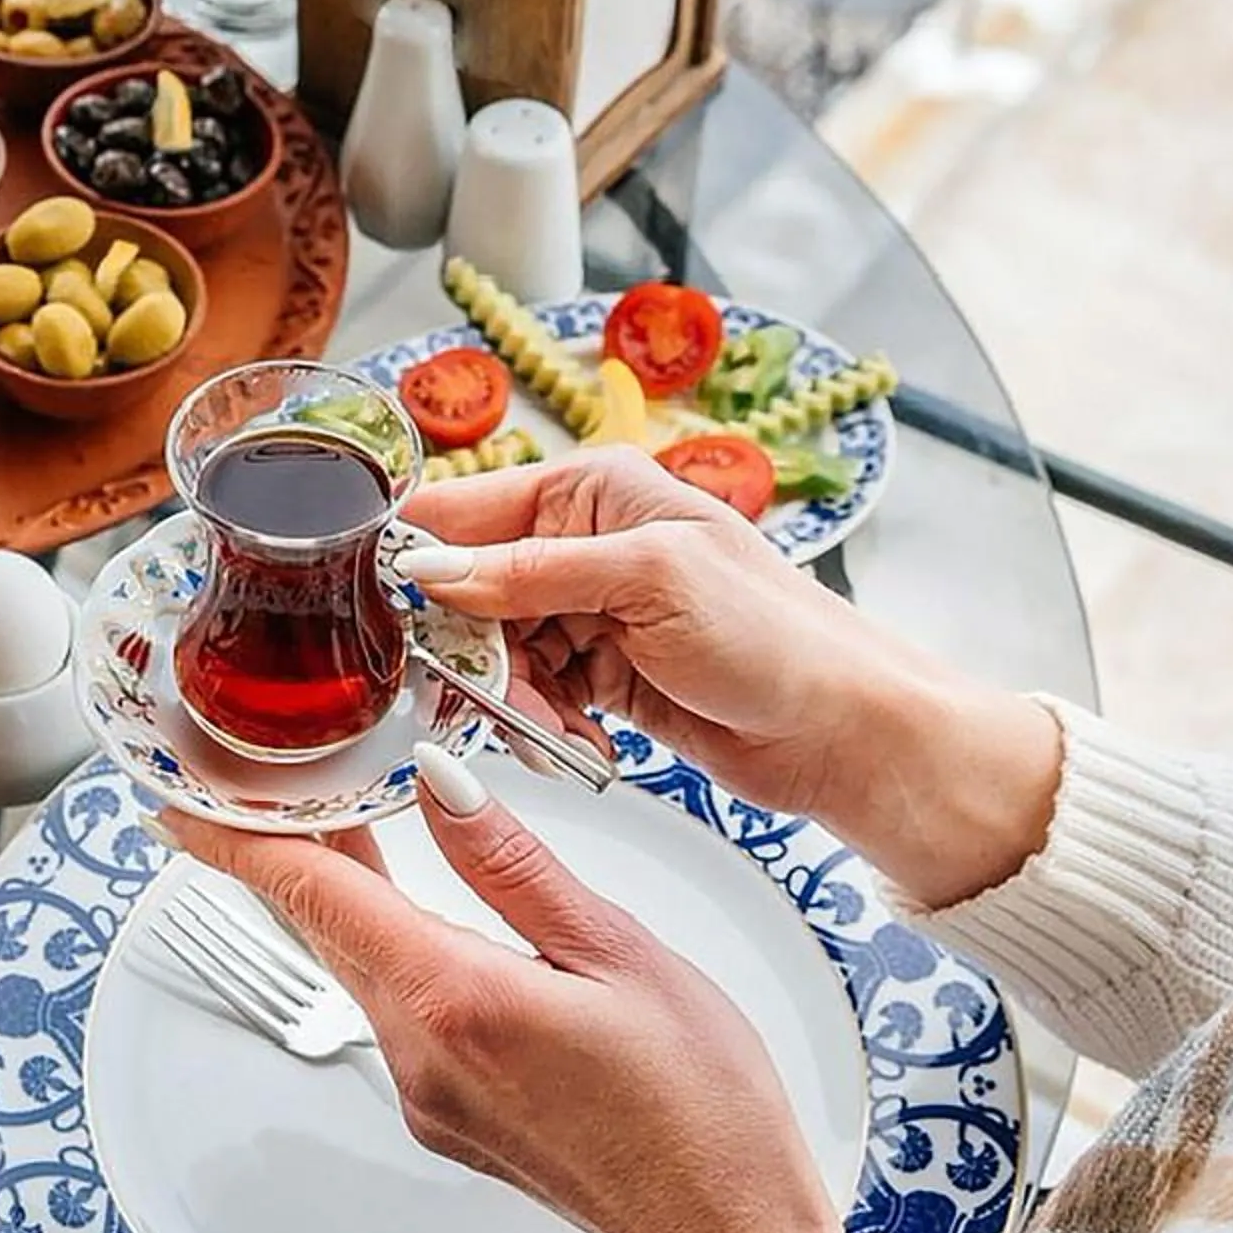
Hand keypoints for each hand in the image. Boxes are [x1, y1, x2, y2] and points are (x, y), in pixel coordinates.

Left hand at [162, 756, 866, 1232]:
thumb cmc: (702, 1106)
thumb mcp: (618, 951)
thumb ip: (512, 864)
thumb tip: (438, 781)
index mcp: (454, 998)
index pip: (312, 894)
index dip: (237, 836)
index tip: (183, 796)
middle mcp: (420, 1053)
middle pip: (323, 927)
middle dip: (290, 847)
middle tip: (273, 773)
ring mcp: (429, 1093)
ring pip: (360, 966)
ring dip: (349, 894)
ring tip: (356, 813)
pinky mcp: (451, 1117)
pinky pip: (399, 1010)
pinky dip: (395, 947)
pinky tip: (426, 911)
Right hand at [400, 451, 1060, 912]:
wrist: (844, 731)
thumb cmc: (776, 636)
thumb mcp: (648, 581)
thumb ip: (532, 573)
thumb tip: (433, 570)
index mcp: (594, 489)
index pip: (465, 508)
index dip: (418, 560)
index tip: (388, 618)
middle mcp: (584, 541)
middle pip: (469, 589)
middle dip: (468, 649)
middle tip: (481, 698)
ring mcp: (592, 611)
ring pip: (494, 651)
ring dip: (508, 698)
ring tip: (550, 730)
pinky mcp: (602, 673)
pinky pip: (531, 695)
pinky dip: (539, 724)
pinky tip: (575, 743)